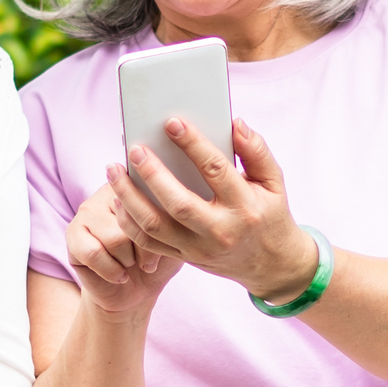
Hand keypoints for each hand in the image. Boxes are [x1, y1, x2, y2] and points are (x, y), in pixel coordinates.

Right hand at [64, 178, 188, 321]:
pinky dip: (111, 271)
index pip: (150, 201)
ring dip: (127, 261)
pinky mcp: (72, 234)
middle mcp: (108, 191)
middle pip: (132, 221)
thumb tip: (166, 207)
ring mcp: (86, 211)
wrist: (135, 292)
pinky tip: (117, 274)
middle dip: (143, 250)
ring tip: (128, 263)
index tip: (162, 247)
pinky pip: (93, 253)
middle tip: (144, 261)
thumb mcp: (173, 239)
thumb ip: (170, 218)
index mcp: (137, 185)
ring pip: (115, 238)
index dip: (158, 232)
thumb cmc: (156, 262)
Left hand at [112, 117, 318, 302]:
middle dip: (152, 174)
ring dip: (129, 197)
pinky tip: (118, 198)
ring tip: (114, 170)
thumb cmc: (269, 214)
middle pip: (177, 202)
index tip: (171, 122)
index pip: (215, 170)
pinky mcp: (184, 257)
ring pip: (154, 225)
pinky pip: (148, 242)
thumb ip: (256, 151)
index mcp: (244, 206)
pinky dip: (128, 221)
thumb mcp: (273, 182)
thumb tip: (235, 123)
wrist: (269, 264)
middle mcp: (220, 230)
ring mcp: (198, 247)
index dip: (192, 144)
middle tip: (135, 149)